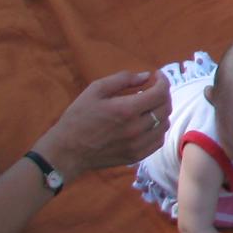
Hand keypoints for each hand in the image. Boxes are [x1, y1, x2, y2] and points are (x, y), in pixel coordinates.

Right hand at [35, 69, 169, 176]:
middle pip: (165, 108)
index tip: (157, 76)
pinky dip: (158, 129)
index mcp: (126, 110)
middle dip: (163, 94)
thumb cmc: (78, 117)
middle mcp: (136, 128)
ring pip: (164, 124)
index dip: (163, 81)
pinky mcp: (136, 156)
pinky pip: (158, 141)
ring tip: (149, 106)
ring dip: (161, 111)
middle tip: (153, 89)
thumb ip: (122, 79)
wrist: (67, 151)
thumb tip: (146, 76)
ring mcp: (137, 144)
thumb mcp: (95, 90)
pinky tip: (147, 123)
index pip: (160, 93)